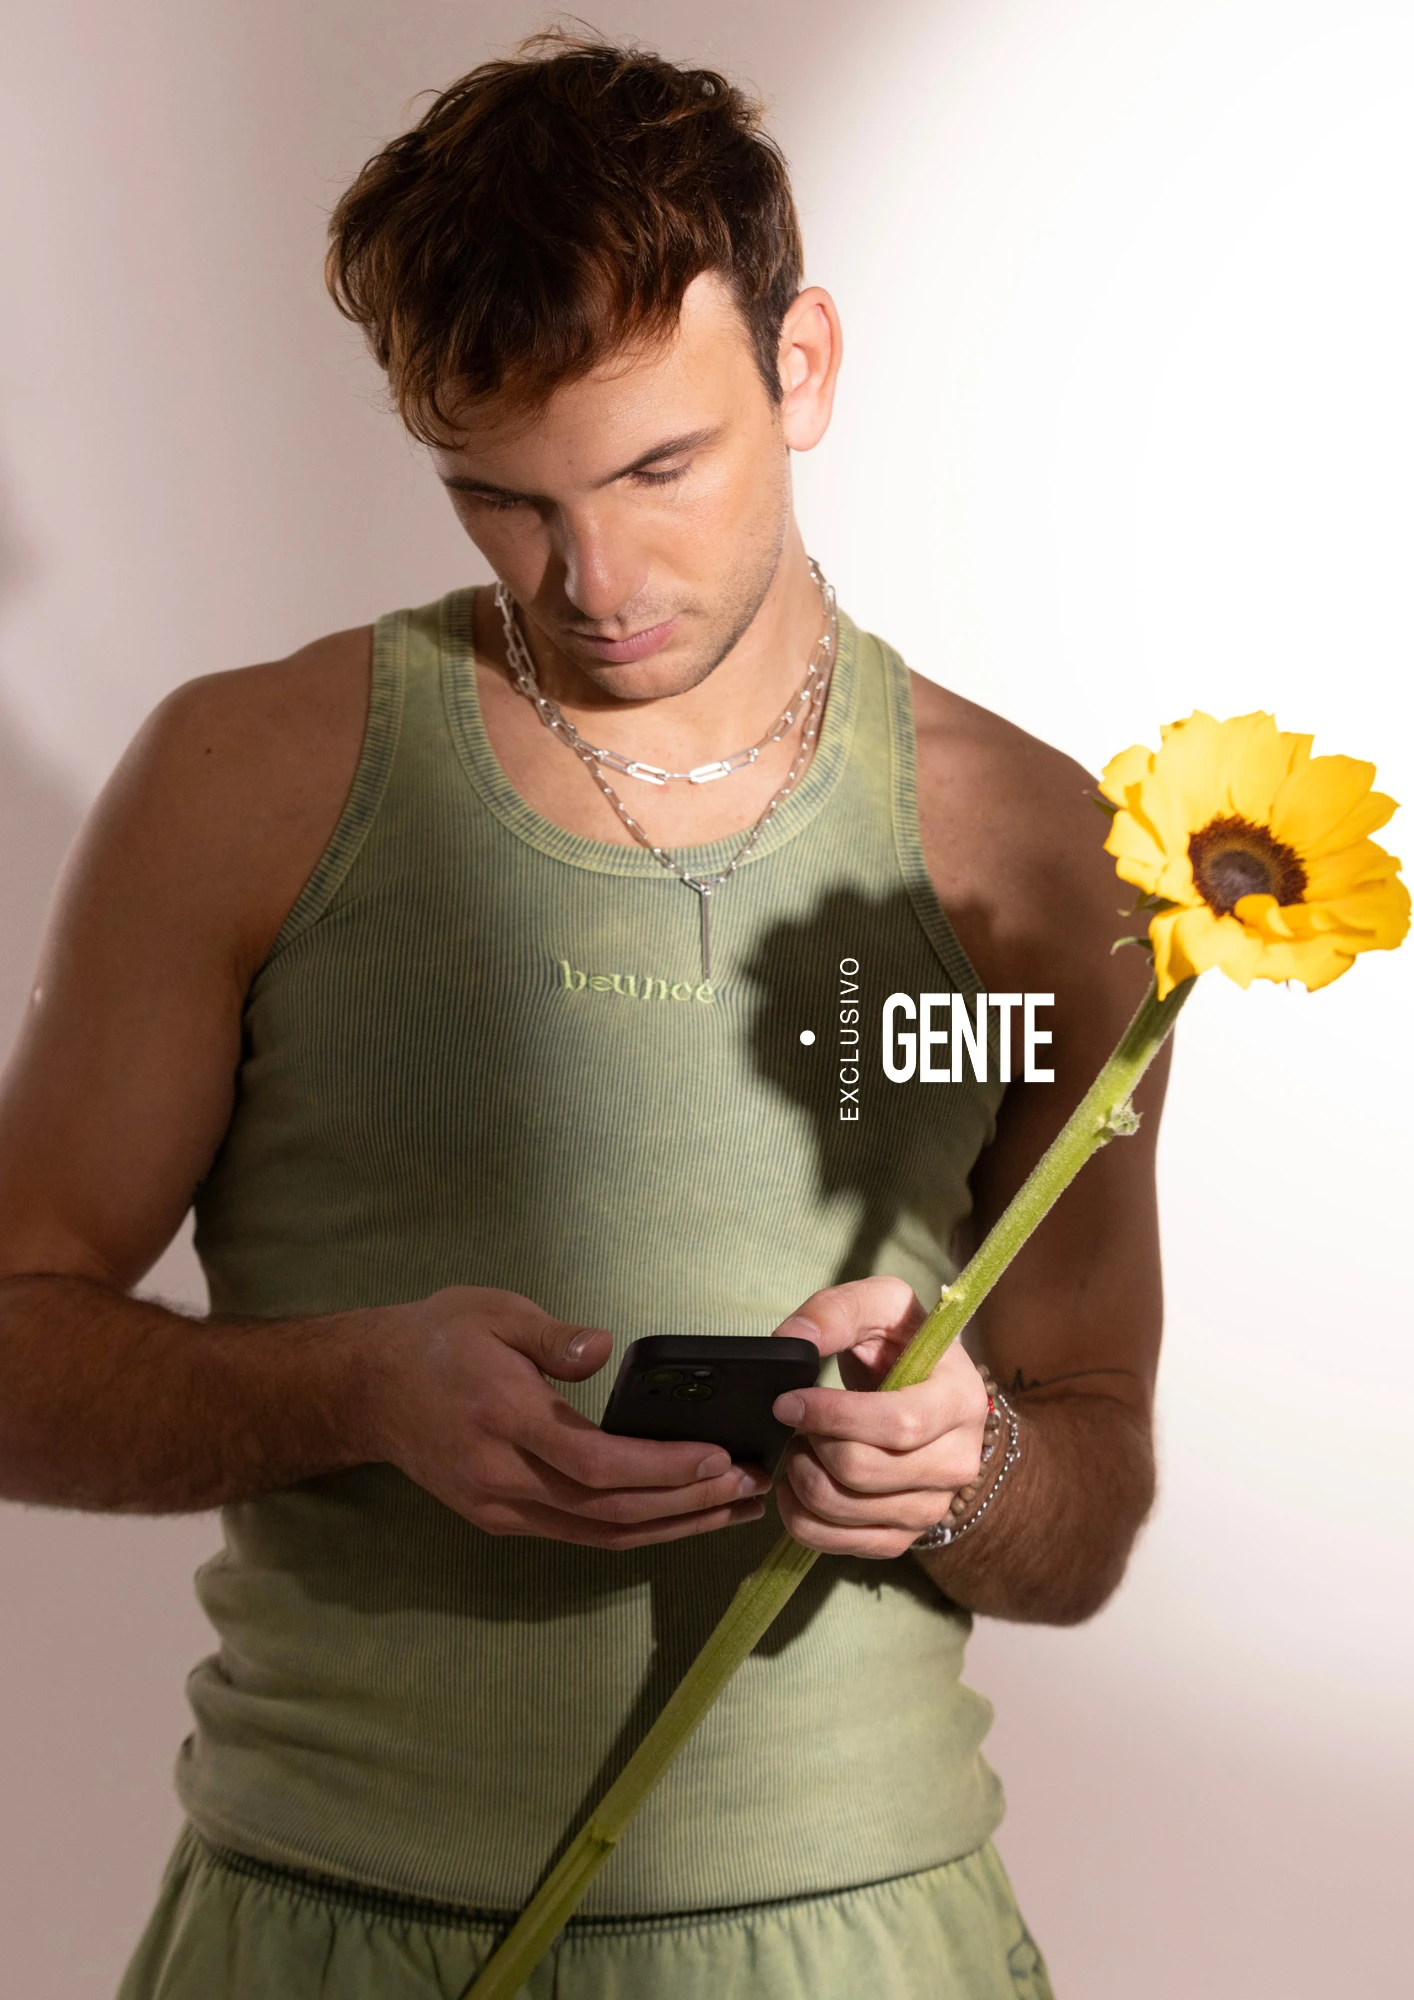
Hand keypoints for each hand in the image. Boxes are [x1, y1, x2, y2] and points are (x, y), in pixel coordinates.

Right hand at [365, 1286, 771, 1548]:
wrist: (369, 1388)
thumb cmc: (438, 1340)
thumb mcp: (494, 1312)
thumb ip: (552, 1337)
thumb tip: (604, 1348)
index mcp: (505, 1419)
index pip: (596, 1463)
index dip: (662, 1469)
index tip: (718, 1458)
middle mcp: (503, 1476)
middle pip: (609, 1511)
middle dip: (687, 1504)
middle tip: (750, 1487)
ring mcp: (501, 1506)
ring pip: (599, 1534)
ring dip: (672, 1527)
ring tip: (733, 1510)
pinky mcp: (502, 1517)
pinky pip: (579, 1534)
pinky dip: (635, 1530)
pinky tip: (678, 1517)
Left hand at [769, 1277, 988, 1558]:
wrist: (923, 1393)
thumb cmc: (899, 1346)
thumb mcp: (879, 1307)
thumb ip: (836, 1311)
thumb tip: (792, 1340)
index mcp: (960, 1399)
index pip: (897, 1424)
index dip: (833, 1416)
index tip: (788, 1401)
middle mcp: (958, 1461)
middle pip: (863, 1471)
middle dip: (811, 1444)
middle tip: (794, 1421)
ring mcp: (934, 1506)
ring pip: (845, 1509)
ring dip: (802, 1477)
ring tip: (799, 1445)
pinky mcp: (905, 1536)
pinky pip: (840, 1544)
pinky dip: (802, 1518)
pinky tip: (796, 1485)